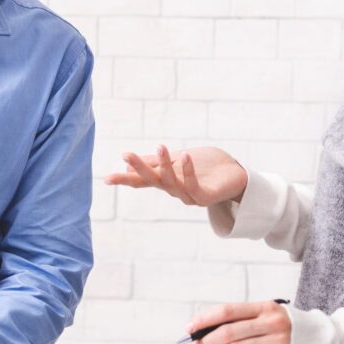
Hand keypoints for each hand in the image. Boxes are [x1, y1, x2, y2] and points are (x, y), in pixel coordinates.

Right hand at [105, 146, 247, 206]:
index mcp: (167, 180)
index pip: (142, 180)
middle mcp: (175, 191)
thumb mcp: (178, 159)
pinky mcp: (205, 197)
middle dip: (139, 169)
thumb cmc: (207, 167)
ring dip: (166, 165)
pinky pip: (193, 187)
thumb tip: (127, 163)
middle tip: (126, 156)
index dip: (125, 179)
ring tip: (161, 147)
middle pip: (153, 181)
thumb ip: (157, 162)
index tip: (106, 178)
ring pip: (172, 183)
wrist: (237, 174)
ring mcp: (189, 196)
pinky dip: (189, 172)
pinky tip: (186, 157)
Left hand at [186, 301, 290, 343]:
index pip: (228, 310)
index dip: (205, 319)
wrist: (321, 339)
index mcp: (265, 307)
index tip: (189, 328)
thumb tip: (207, 332)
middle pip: (228, 332)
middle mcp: (271, 323)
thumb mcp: (267, 315)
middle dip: (204, 343)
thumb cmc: (285, 327)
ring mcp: (277, 342)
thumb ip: (241, 320)